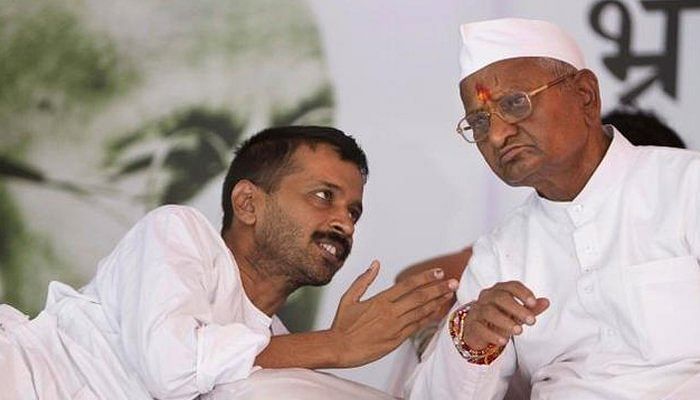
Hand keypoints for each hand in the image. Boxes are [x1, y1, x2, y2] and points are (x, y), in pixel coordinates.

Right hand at [330, 260, 457, 366]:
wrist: (339, 349)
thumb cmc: (342, 324)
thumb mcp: (348, 298)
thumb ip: (364, 280)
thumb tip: (375, 264)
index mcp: (379, 300)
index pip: (407, 285)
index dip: (425, 277)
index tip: (438, 272)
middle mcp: (390, 313)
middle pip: (419, 298)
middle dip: (438, 289)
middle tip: (453, 282)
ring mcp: (395, 327)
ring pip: (421, 312)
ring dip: (437, 303)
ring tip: (449, 295)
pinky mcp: (397, 340)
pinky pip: (417, 327)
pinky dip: (429, 319)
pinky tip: (438, 313)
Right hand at [462, 281, 548, 350]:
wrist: (477, 329)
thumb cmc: (500, 317)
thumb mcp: (517, 313)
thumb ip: (531, 308)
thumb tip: (546, 301)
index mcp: (499, 290)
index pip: (510, 286)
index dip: (522, 293)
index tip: (533, 303)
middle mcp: (486, 297)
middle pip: (499, 297)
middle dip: (517, 308)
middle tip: (532, 321)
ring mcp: (477, 310)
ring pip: (488, 311)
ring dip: (505, 321)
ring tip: (519, 331)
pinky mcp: (471, 325)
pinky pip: (479, 328)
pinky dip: (492, 334)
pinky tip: (504, 341)